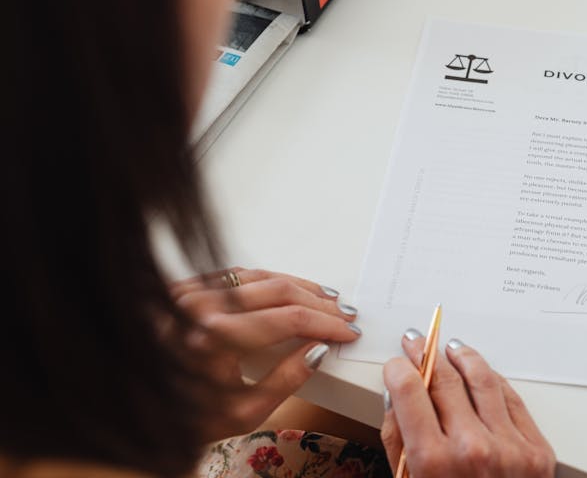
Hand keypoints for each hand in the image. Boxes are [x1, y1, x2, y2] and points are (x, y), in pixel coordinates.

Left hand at [170, 267, 360, 440]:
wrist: (133, 410)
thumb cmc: (182, 416)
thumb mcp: (243, 412)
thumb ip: (286, 380)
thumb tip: (318, 350)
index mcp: (215, 336)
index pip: (290, 318)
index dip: (326, 324)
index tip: (347, 332)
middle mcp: (200, 306)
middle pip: (280, 290)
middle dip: (319, 303)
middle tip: (344, 315)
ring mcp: (189, 292)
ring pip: (260, 276)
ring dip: (299, 286)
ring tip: (326, 298)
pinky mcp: (184, 288)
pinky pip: (236, 275)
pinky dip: (268, 280)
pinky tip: (288, 288)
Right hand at [381, 332, 555, 476]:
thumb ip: (398, 440)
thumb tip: (397, 396)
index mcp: (433, 461)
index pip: (410, 391)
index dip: (400, 369)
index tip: (396, 363)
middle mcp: (473, 449)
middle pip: (445, 379)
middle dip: (427, 354)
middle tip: (418, 342)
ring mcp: (510, 448)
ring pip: (483, 380)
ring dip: (464, 357)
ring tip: (452, 348)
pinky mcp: (537, 451)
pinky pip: (512, 400)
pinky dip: (493, 381)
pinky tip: (482, 373)